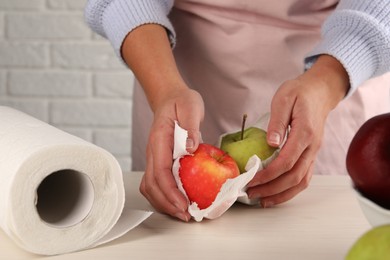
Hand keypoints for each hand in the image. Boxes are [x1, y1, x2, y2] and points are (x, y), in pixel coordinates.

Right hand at [121, 24, 204, 220]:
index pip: (160, 171)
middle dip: (167, 204)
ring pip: (151, 187)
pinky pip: (157, 183)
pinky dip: (165, 196)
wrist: (170, 98)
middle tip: (186, 215)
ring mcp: (154, 157)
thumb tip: (190, 149)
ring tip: (182, 213)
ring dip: (164, 203)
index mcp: (159, 140)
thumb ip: (190, 126)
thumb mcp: (191, 107)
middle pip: (152, 184)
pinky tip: (178, 201)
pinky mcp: (159, 161)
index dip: (170, 191)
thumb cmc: (181, 102)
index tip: (183, 204)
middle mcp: (153, 151)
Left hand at [246, 55, 348, 206]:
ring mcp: (314, 152)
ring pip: (301, 181)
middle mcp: (312, 147)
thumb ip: (277, 121)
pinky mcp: (311, 154)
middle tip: (250, 193)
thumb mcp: (284, 98)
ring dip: (282, 194)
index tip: (250, 180)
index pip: (286, 162)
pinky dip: (290, 189)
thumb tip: (270, 143)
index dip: (268, 175)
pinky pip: (303, 177)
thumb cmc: (299, 92)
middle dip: (271, 189)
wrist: (320, 91)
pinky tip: (276, 193)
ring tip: (262, 200)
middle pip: (294, 177)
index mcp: (305, 133)